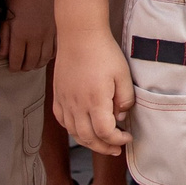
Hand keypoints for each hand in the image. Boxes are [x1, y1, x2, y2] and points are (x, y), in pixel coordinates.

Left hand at [3, 0, 55, 72]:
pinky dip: (48, 56)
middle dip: (24, 67)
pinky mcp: (57, 31)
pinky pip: (54, 50)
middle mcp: (35, 38)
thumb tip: (3, 53)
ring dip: (36, 64)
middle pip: (31, 63)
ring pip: (43, 59)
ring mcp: (48, 35)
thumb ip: (4, 36)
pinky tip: (44, 55)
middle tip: (20, 66)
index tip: (11, 67)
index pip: (16, 59)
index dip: (13, 67)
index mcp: (20, 34)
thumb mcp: (7, 15)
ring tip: (31, 62)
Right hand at [53, 28, 134, 155]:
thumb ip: (125, 99)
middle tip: (116, 149)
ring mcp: (65, 101)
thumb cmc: (104, 52)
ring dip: (88, 142)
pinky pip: (62, 120)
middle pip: (88, 138)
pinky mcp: (58, 95)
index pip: (105, 133)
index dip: (117, 140)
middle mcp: (77, 105)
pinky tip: (82, 128)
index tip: (127, 137)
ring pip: (74, 132)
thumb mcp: (123, 75)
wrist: (79, 35)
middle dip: (104, 147)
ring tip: (101, 143)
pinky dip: (73, 130)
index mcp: (95, 101)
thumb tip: (120, 118)